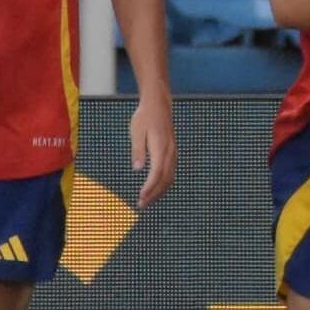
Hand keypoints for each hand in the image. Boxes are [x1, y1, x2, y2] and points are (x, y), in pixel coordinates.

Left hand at [127, 90, 175, 208]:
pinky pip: (171, 173)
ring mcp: (173, 153)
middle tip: (141, 205)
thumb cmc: (145, 117)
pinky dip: (164, 184)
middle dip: (154, 194)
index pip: (157, 172)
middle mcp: (170, 152)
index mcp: (160, 146)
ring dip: (159, 192)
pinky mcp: (172, 153)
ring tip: (146, 201)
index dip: (150, 187)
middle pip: (165, 179)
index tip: (141, 197)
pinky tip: (155, 189)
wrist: (158, 104)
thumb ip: (138, 150)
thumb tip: (137, 168)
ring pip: (170, 178)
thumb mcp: (136, 131)